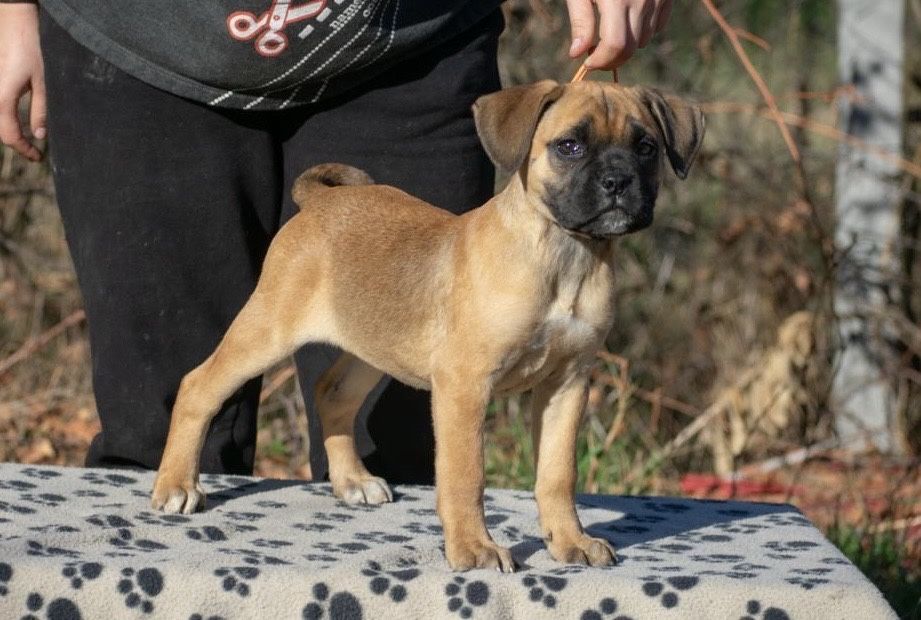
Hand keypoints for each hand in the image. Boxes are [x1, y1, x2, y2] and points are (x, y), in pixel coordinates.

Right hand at [0, 3, 45, 161]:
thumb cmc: (32, 49)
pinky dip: (6, 118)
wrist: (14, 21)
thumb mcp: (44, 83)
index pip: (9, 136)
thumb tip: (40, 135)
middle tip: (34, 152)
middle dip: (17, 143)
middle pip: (1, 130)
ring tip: (29, 141)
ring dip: (11, 131)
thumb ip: (41, 111)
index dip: (24, 150)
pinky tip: (20, 122)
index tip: (38, 158)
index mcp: (2, 99)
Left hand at [565, 0, 671, 69]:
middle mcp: (641, 1)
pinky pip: (658, 26)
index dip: (601, 61)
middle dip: (612, 59)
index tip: (588, 62)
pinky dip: (643, 31)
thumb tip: (576, 54)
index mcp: (617, 0)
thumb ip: (580, 21)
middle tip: (595, 54)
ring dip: (627, 44)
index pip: (615, 46)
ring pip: (645, 40)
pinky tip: (628, 19)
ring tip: (610, 31)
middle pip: (631, 48)